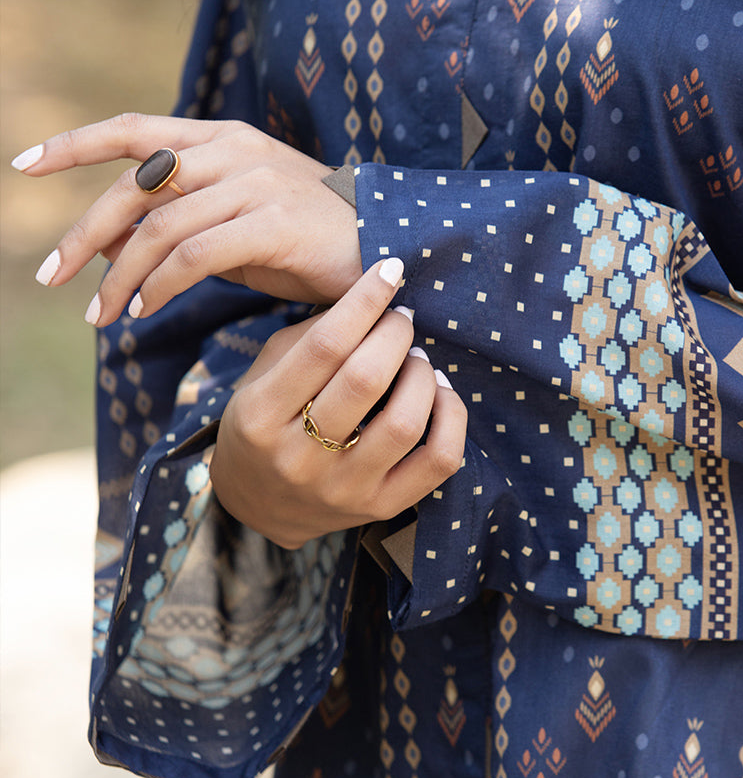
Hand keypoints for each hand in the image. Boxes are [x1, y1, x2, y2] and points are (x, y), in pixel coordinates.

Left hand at [13, 113, 361, 324]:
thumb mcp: (237, 223)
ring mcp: (255, 183)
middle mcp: (234, 151)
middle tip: (51, 276)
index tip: (22, 164)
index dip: (74, 144)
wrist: (391, 248)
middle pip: (135, 183)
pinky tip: (144, 310)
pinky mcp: (273, 224)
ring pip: (159, 226)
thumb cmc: (311, 242)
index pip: (134, 130)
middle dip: (84, 233)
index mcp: (222, 139)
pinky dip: (158, 286)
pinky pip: (194, 256)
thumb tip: (114, 247)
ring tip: (101, 317)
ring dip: (119, 276)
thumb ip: (182, 222)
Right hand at [209, 258, 466, 546]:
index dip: (365, 300)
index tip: (390, 269)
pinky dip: (451, 416)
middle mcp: (299, 457)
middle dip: (395, 333)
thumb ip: (311, 335)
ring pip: (405, 421)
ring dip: (420, 373)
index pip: (324, 346)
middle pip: (366, 379)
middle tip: (401, 320)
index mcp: (260, 414)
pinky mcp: (379, 507)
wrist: (256, 504)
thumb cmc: (264, 421)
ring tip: (414, 357)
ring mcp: (342, 488)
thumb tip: (373, 297)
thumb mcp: (264, 372)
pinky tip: (438, 392)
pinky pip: (438, 461)